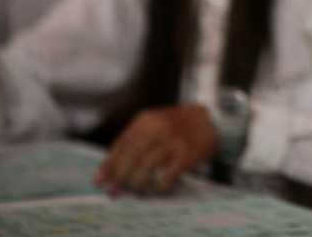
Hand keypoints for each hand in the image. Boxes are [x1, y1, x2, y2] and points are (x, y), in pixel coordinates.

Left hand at [95, 104, 217, 195]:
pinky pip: (166, 176)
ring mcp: (172, 141)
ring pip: (145, 168)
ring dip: (137, 184)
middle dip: (119, 178)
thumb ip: (135, 140)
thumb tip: (112, 169)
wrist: (211, 119)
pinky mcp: (186, 154)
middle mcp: (157, 128)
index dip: (108, 164)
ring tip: (136, 191)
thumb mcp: (154, 123)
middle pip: (130, 157)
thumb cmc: (177, 125)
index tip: (100, 181)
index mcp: (145, 120)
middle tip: (114, 191)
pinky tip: (158, 188)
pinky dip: (159, 186)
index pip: (121, 144)